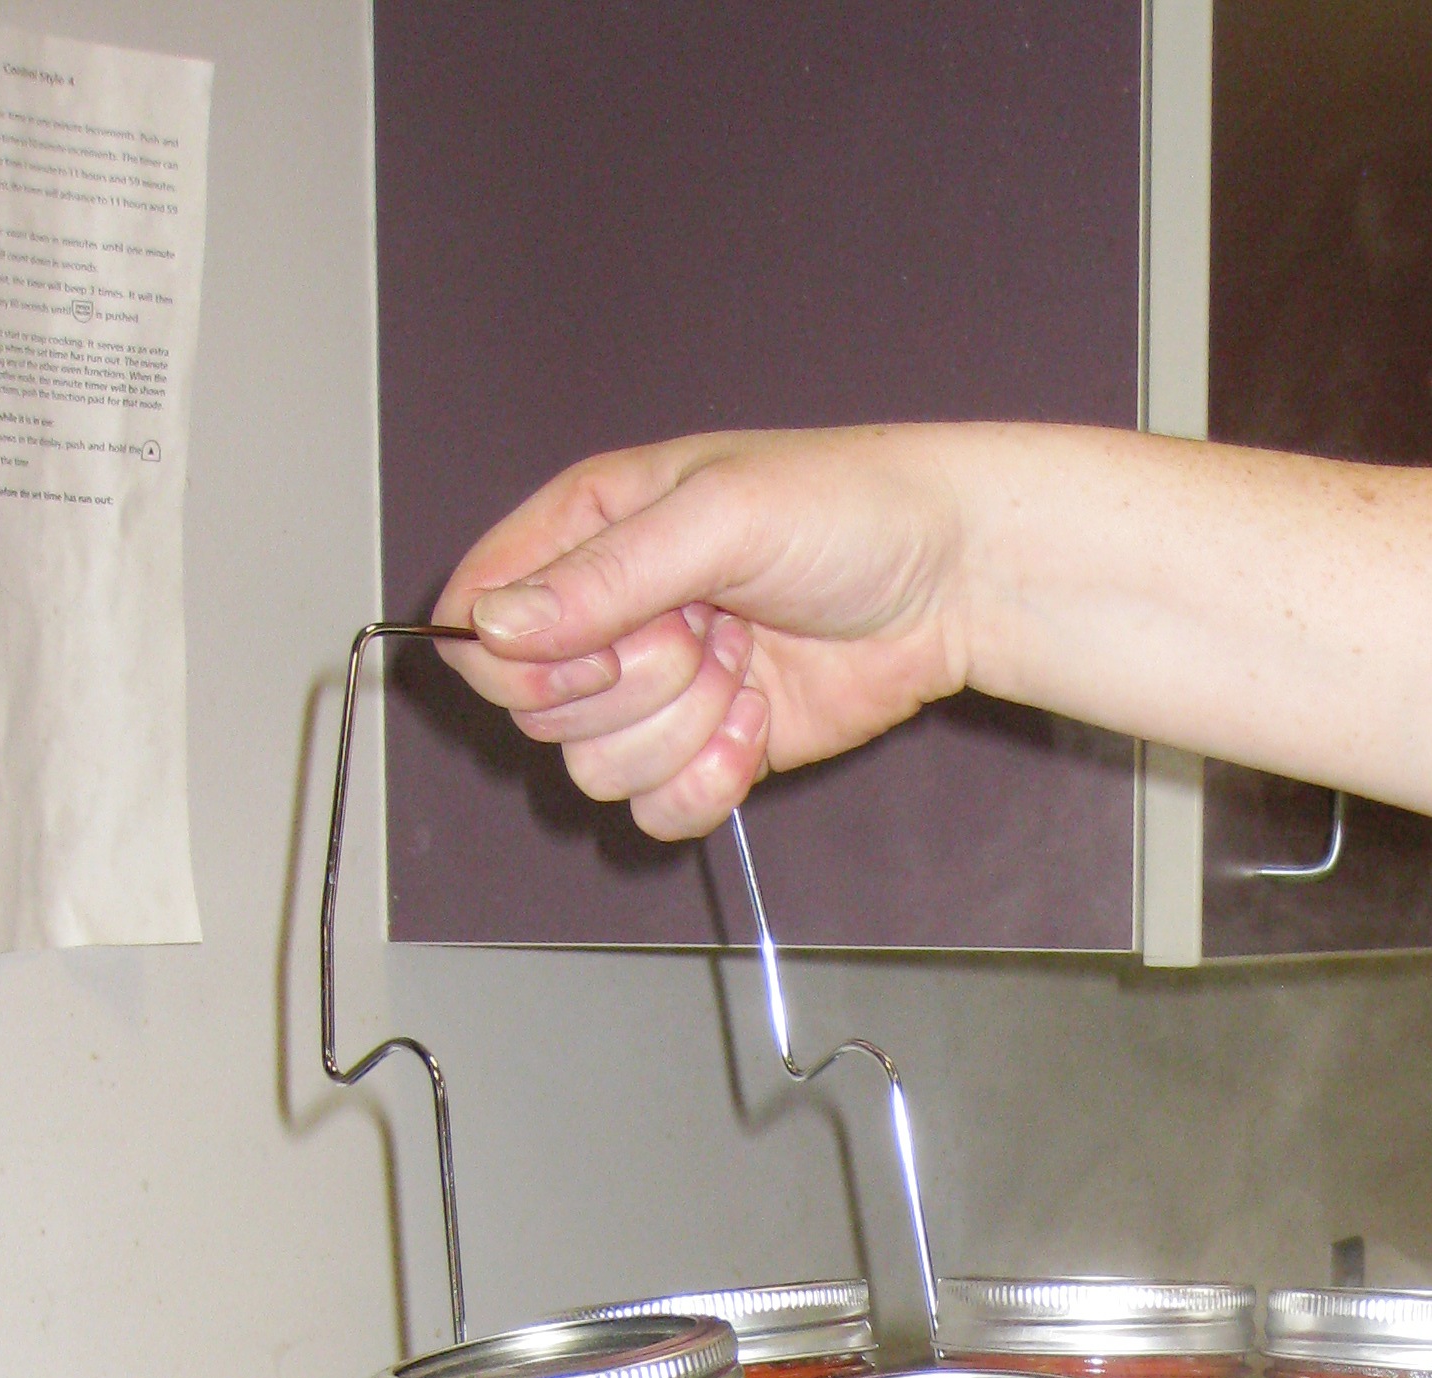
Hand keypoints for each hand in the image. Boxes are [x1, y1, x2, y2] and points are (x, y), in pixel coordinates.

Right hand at [431, 430, 978, 838]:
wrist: (950, 582)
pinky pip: (657, 811)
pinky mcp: (707, 753)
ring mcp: (656, 693)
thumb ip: (603, 578)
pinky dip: (710, 783)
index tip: (608, 645)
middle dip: (633, 689)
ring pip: (597, 770)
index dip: (525, 659)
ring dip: (682, 731)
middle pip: (538, 710)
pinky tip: (761, 723)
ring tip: (747, 665)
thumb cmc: (845, 513)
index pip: (481, 623)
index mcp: (585, 532)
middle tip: (710, 633)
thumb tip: (492, 626)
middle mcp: (607, 617)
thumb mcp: (718, 518)